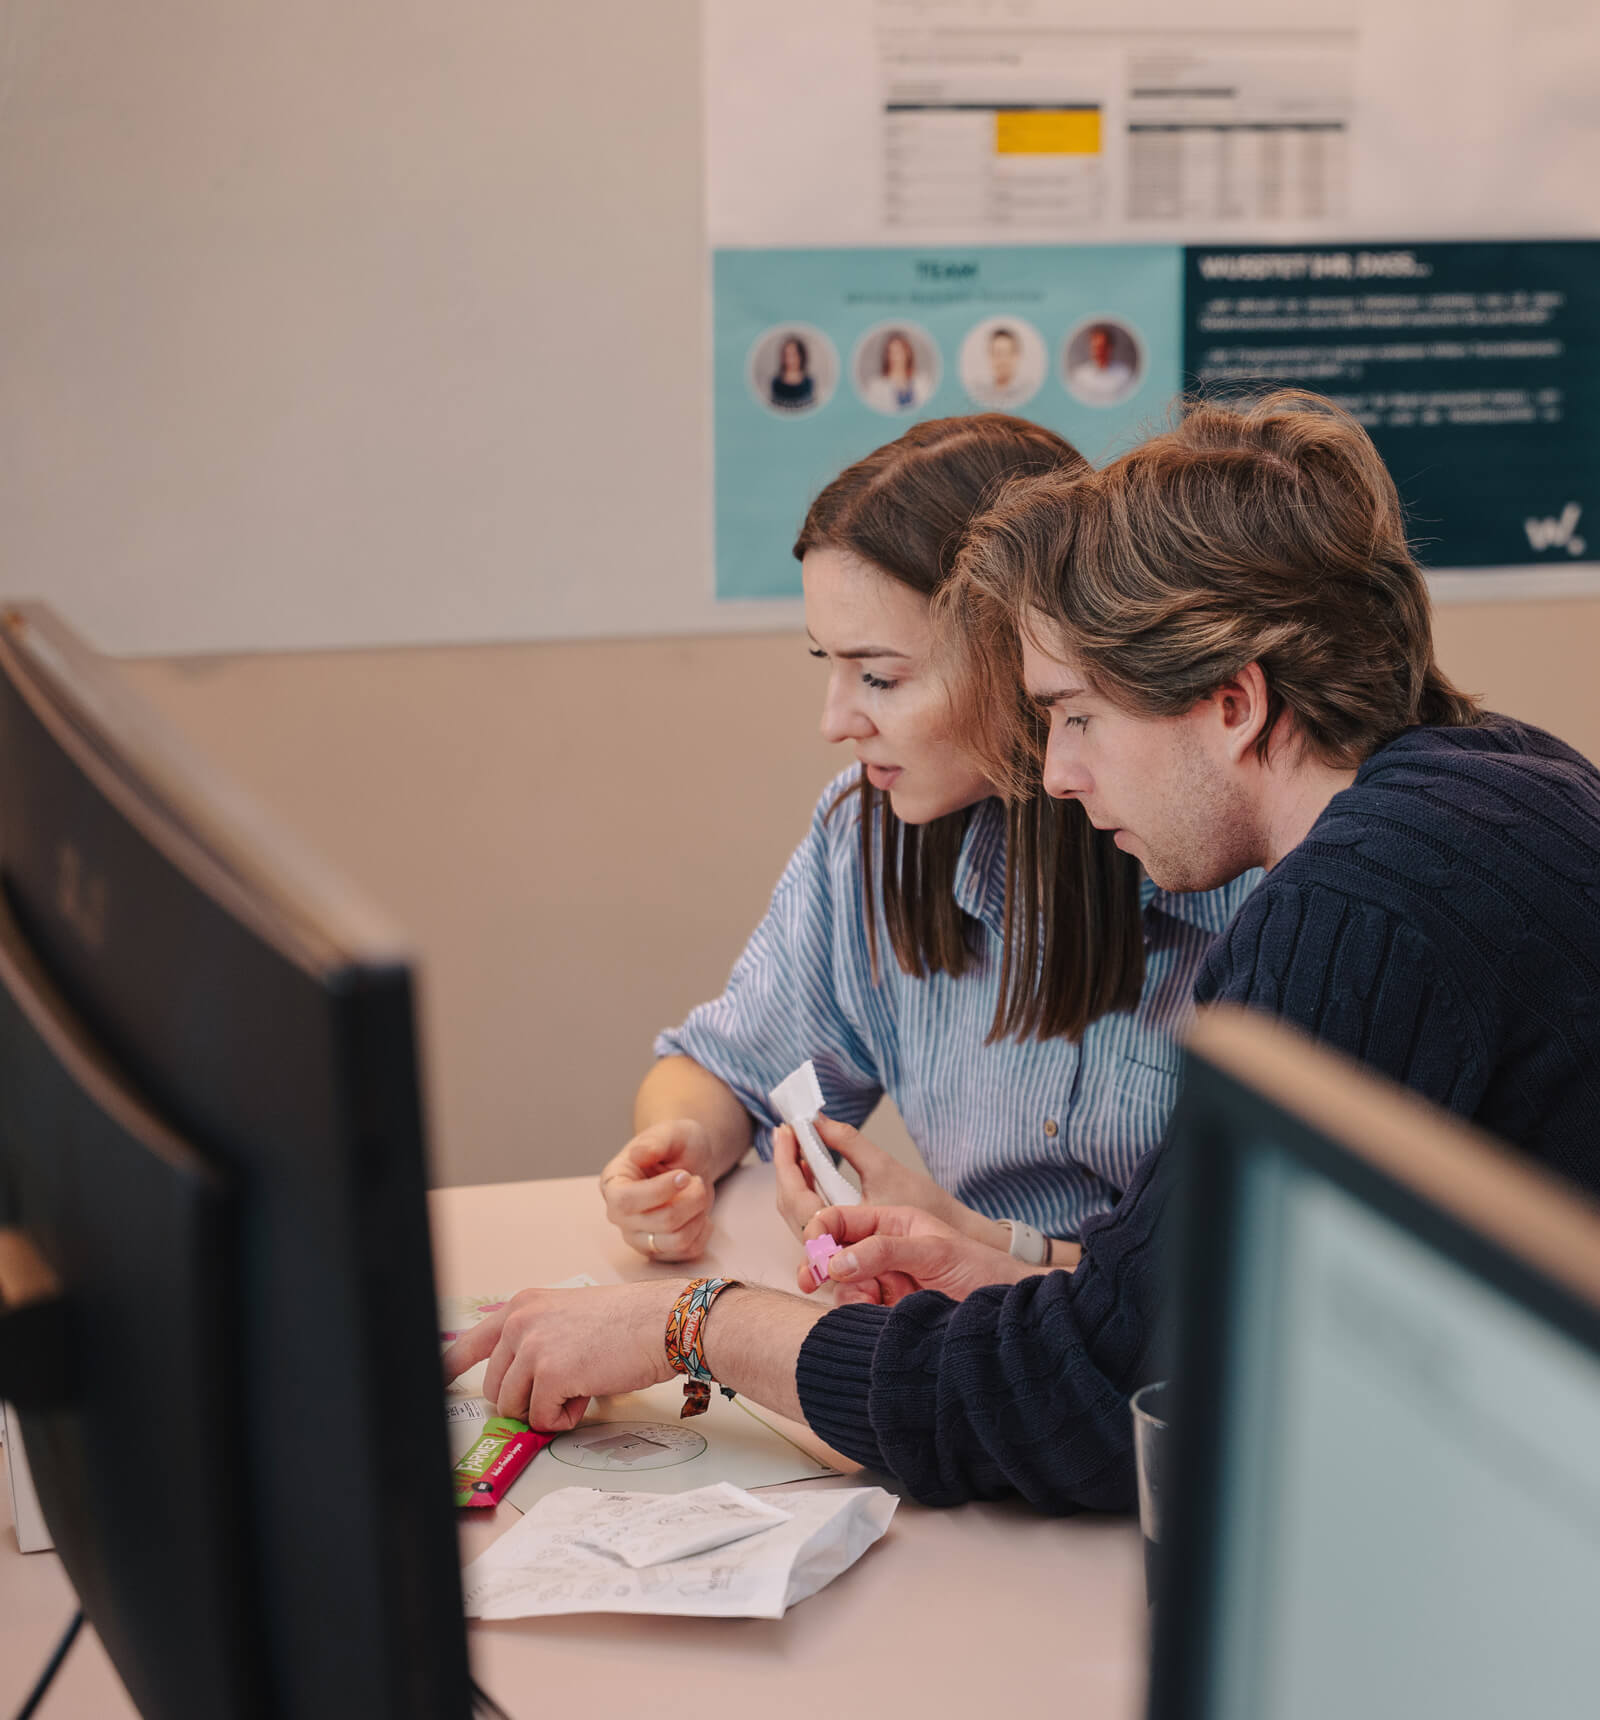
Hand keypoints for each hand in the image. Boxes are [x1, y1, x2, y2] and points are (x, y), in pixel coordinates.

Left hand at [441, 1280, 679, 1429]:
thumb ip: (535, 1342)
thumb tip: (518, 1387)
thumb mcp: (567, 1318)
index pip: (470, 1342)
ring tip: (579, 1386)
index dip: (451, 1370)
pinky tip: (588, 1394)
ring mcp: (533, 1348)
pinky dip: (565, 1418)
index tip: (438, 1385)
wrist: (662, 1321)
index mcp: (523, 1306)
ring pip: (514, 1407)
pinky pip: (542, 1419)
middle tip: (560, 1390)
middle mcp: (520, 1322)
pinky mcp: (550, 1375)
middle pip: (494, 1388)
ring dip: (545, 1409)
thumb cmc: (628, 1321)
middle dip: (524, 1400)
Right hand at [599, 1120, 716, 1260]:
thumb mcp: (671, 1134)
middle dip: (691, 1200)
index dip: (659, 1191)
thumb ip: (656, 1142)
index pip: (625, 1201)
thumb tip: (638, 1154)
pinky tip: (700, 1213)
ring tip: (698, 1195)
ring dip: (698, 1215)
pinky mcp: (659, 1251)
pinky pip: (688, 1251)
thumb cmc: (676, 1147)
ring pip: (676, 1241)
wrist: (690, 1165)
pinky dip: (703, 1231)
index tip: (685, 1175)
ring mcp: (638, 1236)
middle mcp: (620, 1215)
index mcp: (613, 1183)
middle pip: (659, 1222)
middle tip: (696, 1180)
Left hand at [773, 1112, 962, 1240]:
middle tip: (786, 1134)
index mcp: (841, 1230)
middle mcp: (832, 1248)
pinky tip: (813, 1172)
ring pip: (799, 1215)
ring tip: (796, 1147)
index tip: (784, 1131)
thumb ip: (849, 1142)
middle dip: (785, 1167)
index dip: (784, 1161)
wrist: (952, 1246)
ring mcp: (836, 1252)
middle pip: (791, 1207)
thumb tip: (818, 1120)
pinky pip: (813, 1220)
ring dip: (795, 1180)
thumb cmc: (925, 1208)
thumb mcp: (885, 1169)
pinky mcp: (844, 1249)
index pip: (795, 1197)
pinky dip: (808, 1193)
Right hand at [796, 1204, 1035, 1306]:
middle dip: (820, 1265)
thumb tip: (839, 1260)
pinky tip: (878, 1315)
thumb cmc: (981, 1269)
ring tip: (871, 1302)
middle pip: (833, 1254)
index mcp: (892, 1222)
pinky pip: (857, 1311)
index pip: (842, 1218)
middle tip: (809, 1279)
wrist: (1005, 1312)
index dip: (821, 1231)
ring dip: (847, 1294)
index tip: (813, 1249)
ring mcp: (883, 1281)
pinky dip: (859, 1314)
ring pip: (842, 1286)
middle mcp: (882, 1250)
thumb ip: (885, 1250)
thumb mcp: (935, 1251)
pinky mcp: (886, 1311)